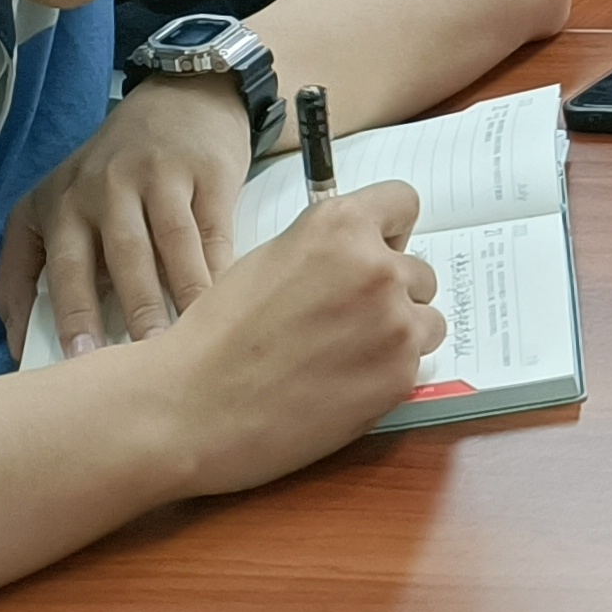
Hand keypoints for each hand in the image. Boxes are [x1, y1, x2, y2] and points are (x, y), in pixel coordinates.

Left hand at [0, 72, 253, 353]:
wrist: (183, 97)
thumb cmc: (112, 171)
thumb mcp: (57, 202)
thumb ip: (29, 266)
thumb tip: (16, 344)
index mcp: (61, 203)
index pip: (61, 267)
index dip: (71, 314)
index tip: (81, 360)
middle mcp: (105, 187)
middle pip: (121, 257)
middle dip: (132, 310)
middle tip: (144, 357)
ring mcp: (159, 174)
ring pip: (170, 244)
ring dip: (181, 294)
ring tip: (188, 339)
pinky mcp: (207, 170)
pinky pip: (211, 229)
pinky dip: (218, 267)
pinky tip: (224, 299)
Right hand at [149, 185, 442, 494]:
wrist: (187, 408)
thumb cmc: (216, 338)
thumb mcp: (270, 260)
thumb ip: (328, 248)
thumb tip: (364, 251)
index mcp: (340, 226)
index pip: (403, 203)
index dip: (388, 232)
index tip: (378, 251)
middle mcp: (377, 266)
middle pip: (418, 271)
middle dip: (390, 293)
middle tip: (342, 324)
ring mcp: (394, 323)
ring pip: (424, 320)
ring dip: (396, 336)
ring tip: (340, 359)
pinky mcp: (398, 377)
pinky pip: (413, 366)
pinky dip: (386, 377)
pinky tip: (339, 387)